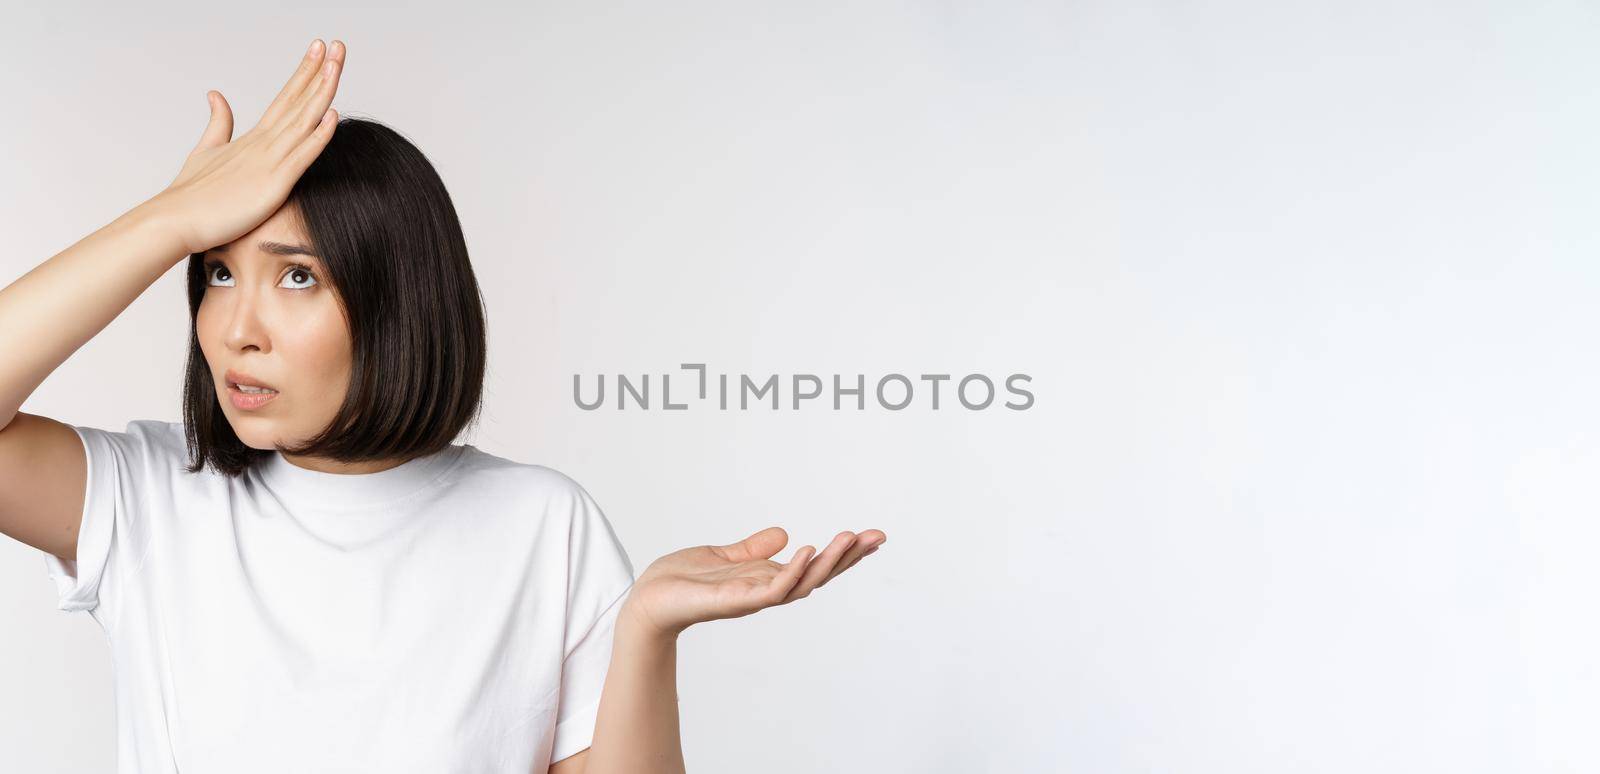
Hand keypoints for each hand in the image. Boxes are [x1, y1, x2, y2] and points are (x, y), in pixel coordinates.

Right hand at [144, 39, 347, 255]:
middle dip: (319, 71)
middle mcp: (263, 142)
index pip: (285, 98)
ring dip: (322, 91)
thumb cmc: (191, 194)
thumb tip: (216, 94)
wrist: (175, 219)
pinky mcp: (273, 183)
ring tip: (337, 63)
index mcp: (254, 138)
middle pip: (298, 100)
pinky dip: (318, 136)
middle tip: (336, 43)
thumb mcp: (206, 150)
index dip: (304, 73)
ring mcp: (268, 160)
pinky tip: (333, 115)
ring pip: (303, 120)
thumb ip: (218, 122)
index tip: (320, 50)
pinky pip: (301, 156)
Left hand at [621, 526, 886, 638]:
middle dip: (849, 558)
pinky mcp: (732, 601)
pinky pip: (769, 590)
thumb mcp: (723, 555)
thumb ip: (752, 549)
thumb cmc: (680, 582)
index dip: (844, 554)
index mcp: (766, 580)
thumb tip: (782, 533)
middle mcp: (765, 592)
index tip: (873, 537)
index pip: (814, 567)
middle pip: (818, 576)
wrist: (646, 602)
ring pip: (801, 582)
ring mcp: (752, 598)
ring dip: (828, 561)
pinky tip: (805, 551)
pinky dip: (790, 572)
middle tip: (877, 536)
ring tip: (850, 538)